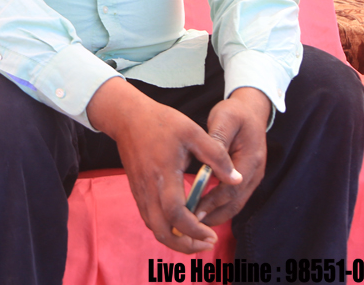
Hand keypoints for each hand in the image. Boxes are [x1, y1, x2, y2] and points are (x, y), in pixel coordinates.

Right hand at [87, 78, 241, 254]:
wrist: (127, 117)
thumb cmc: (161, 122)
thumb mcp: (193, 132)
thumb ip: (216, 156)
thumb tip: (237, 179)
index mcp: (164, 175)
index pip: (176, 214)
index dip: (194, 230)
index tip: (212, 235)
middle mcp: (149, 189)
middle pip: (162, 232)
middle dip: (185, 246)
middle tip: (207, 243)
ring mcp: (140, 192)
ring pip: (154, 228)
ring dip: (175, 240)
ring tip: (197, 236)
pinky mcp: (137, 191)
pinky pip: (150, 218)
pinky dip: (166, 228)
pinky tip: (181, 223)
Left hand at [189, 87, 268, 226]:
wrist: (251, 111)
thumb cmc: (235, 114)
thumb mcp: (225, 119)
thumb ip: (218, 140)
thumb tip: (210, 160)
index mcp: (250, 160)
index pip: (231, 188)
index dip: (212, 201)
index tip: (193, 210)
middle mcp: (254, 174)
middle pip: (235, 203)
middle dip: (214, 215)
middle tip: (190, 224)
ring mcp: (252, 178)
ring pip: (235, 204)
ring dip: (216, 214)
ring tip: (194, 222)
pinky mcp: (245, 179)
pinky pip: (233, 198)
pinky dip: (219, 207)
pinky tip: (202, 210)